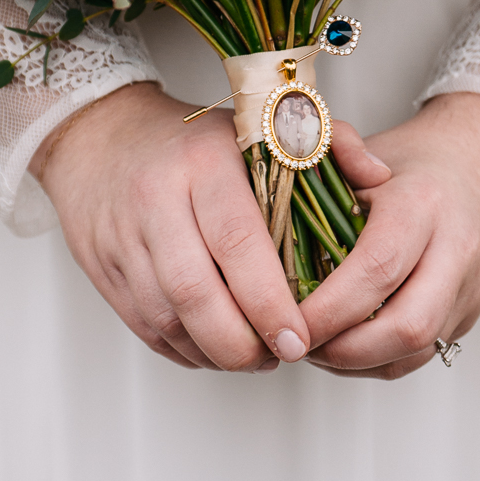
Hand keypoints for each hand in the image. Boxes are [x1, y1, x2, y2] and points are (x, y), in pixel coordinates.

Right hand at [32, 82, 388, 372]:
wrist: (99, 136)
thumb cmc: (193, 140)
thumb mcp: (259, 124)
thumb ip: (328, 145)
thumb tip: (380, 177)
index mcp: (202, 162)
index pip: (237, 243)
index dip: (271, 301)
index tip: (302, 337)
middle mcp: (156, 199)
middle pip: (196, 293)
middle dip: (244, 341)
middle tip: (282, 355)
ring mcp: (122, 237)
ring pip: (169, 319)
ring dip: (217, 352)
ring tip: (257, 356)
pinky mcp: (102, 269)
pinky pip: (148, 327)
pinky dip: (187, 350)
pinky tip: (218, 347)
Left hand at [298, 92, 479, 379]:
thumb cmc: (417, 161)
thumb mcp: (367, 147)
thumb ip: (322, 162)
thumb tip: (294, 207)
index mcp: (423, 205)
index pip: (377, 270)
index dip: (328, 308)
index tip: (286, 319)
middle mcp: (456, 252)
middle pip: (407, 327)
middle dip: (342, 350)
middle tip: (296, 342)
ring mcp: (469, 290)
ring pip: (414, 352)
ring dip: (355, 361)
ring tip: (312, 343)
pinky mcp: (469, 315)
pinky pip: (419, 356)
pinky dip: (374, 360)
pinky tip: (343, 342)